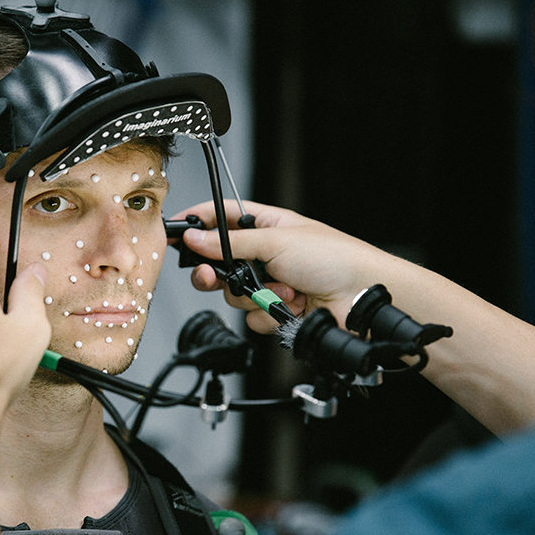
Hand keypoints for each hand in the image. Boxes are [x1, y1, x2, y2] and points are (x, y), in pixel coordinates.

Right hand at [171, 200, 390, 332]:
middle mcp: (265, 254)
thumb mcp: (276, 241)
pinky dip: (269, 314)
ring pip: (234, 294)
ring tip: (282, 290)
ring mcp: (271, 284)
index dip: (197, 222)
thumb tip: (196, 237)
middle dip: (215, 273)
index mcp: (267, 226)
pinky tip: (292, 305)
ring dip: (254, 296)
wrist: (359, 298)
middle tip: (210, 276)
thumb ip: (231, 242)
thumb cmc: (334, 258)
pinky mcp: (277, 311)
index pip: (221, 217)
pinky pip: (252, 317)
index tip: (174, 230)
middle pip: (220, 262)